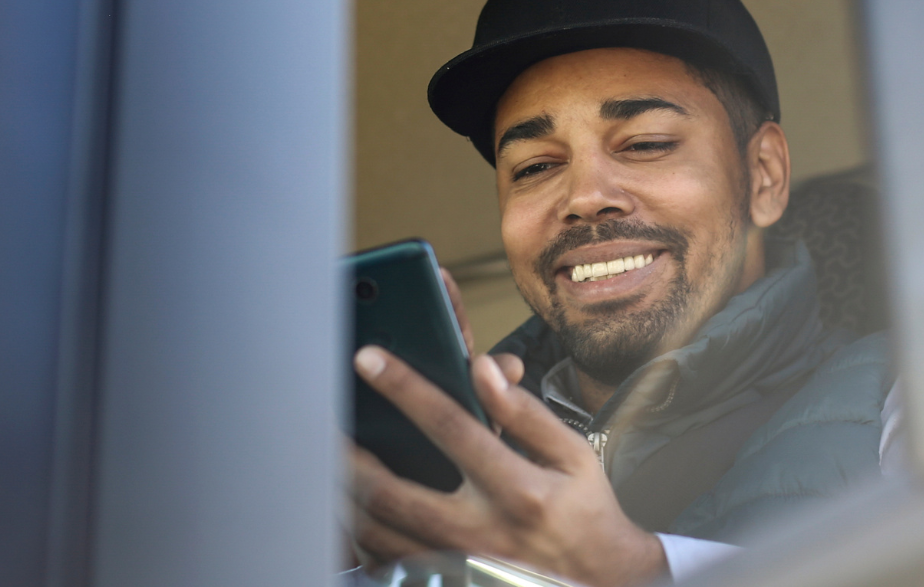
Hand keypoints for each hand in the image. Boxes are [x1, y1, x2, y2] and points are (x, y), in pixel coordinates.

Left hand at [345, 275, 665, 586]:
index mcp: (518, 490)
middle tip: (322, 424)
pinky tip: (350, 508)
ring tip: (328, 460)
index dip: (405, 388)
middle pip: (390, 491)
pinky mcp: (446, 582)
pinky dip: (359, 534)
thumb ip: (527, 413)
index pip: (450, 427)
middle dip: (347, 453)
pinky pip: (384, 562)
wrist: (601, 582)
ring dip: (344, 494)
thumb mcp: (573, 457)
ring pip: (377, 532)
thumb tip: (485, 369)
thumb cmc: (584, 515)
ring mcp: (458, 566)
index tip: (369, 359)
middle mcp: (481, 532)